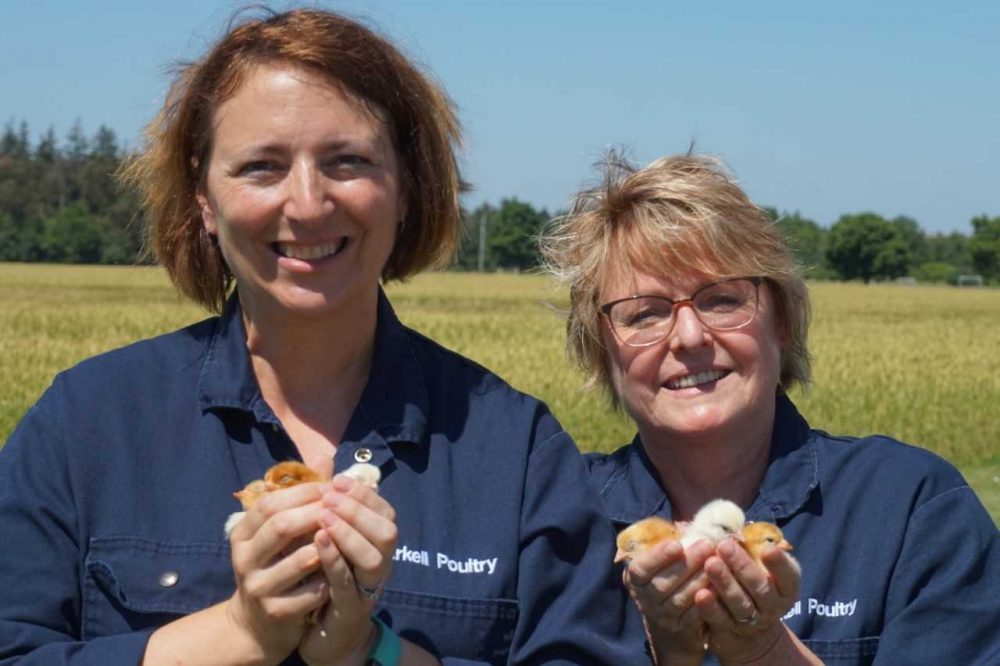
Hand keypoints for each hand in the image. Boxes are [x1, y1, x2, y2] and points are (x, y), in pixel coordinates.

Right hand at [224, 481, 330, 662]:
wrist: (258, 623)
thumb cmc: (276, 564)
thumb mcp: (282, 530)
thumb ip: (301, 496)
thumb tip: (323, 457)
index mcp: (242, 533)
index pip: (271, 503)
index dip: (303, 492)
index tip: (331, 488)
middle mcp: (244, 558)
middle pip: (281, 526)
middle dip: (317, 513)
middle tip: (341, 509)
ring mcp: (258, 587)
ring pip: (300, 559)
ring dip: (329, 547)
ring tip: (346, 537)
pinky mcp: (275, 612)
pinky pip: (310, 592)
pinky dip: (329, 579)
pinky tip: (341, 572)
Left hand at [298, 473, 398, 665]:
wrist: (328, 634)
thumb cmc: (329, 580)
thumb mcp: (334, 542)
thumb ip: (332, 506)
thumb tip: (323, 462)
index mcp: (379, 546)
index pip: (386, 512)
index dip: (364, 494)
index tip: (338, 480)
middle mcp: (381, 565)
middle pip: (387, 531)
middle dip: (358, 509)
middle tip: (330, 496)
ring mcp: (369, 588)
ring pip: (373, 557)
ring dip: (349, 533)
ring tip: (324, 516)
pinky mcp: (351, 609)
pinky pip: (347, 582)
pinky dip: (334, 559)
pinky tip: (318, 541)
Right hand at [623, 539, 715, 664]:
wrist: (670, 621)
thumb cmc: (668, 576)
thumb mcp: (661, 561)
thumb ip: (670, 546)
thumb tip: (689, 524)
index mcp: (635, 578)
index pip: (640, 569)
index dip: (657, 557)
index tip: (677, 545)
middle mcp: (645, 599)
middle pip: (663, 583)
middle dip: (687, 563)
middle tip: (707, 545)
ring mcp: (662, 616)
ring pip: (680, 599)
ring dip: (700, 579)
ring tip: (717, 562)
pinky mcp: (681, 628)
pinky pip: (695, 614)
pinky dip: (708, 600)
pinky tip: (721, 585)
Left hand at [695, 539, 799, 664]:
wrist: (750, 632)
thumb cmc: (753, 583)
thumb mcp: (761, 568)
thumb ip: (753, 549)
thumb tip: (731, 521)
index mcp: (786, 588)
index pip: (788, 576)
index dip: (779, 564)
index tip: (768, 549)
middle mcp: (773, 606)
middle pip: (759, 587)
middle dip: (742, 566)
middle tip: (725, 546)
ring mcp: (752, 621)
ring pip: (740, 604)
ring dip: (725, 583)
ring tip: (710, 564)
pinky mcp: (730, 631)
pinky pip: (720, 620)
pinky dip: (710, 608)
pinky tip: (699, 594)